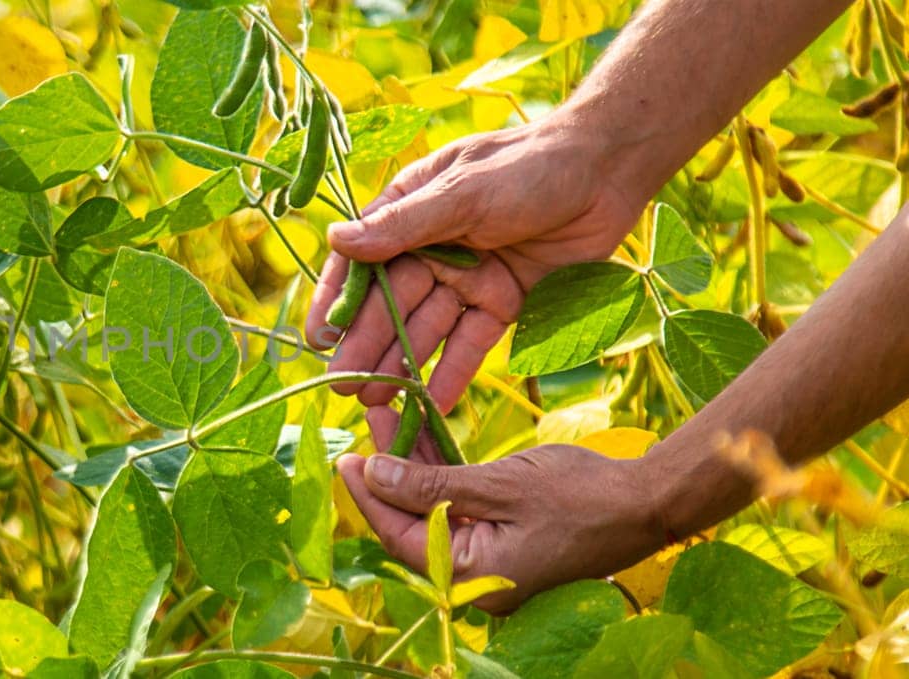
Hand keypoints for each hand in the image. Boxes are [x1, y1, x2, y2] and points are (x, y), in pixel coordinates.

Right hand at [307, 119, 650, 446]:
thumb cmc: (528, 166)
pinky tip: (430, 404)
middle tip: (344, 388)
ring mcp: (467, 278)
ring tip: (376, 403)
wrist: (607, 171)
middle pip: (391, 305)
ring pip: (426, 330)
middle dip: (366, 347)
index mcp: (408, 211)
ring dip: (401, 366)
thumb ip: (403, 225)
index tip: (316, 339)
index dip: (336, 301)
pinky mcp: (503, 302)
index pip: (361, 262)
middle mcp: (431, 248)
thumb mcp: (462, 193)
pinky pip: (472, 343)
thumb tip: (336, 240)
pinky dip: (453, 372)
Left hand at [335, 444, 666, 612]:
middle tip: (370, 420)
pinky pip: (459, 505)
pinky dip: (443, 473)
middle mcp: (474, 576)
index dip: (368, 494)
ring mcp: (489, 557)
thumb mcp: (499, 485)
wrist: (648, 502)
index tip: (345, 455)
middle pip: (411, 521)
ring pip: (433, 508)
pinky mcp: (501, 536)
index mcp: (471, 575)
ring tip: (393, 414)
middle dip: (389, 471)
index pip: (399, 534)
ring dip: (414, 464)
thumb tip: (371, 474)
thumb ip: (431, 484)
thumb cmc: (581, 494)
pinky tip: (426, 433)